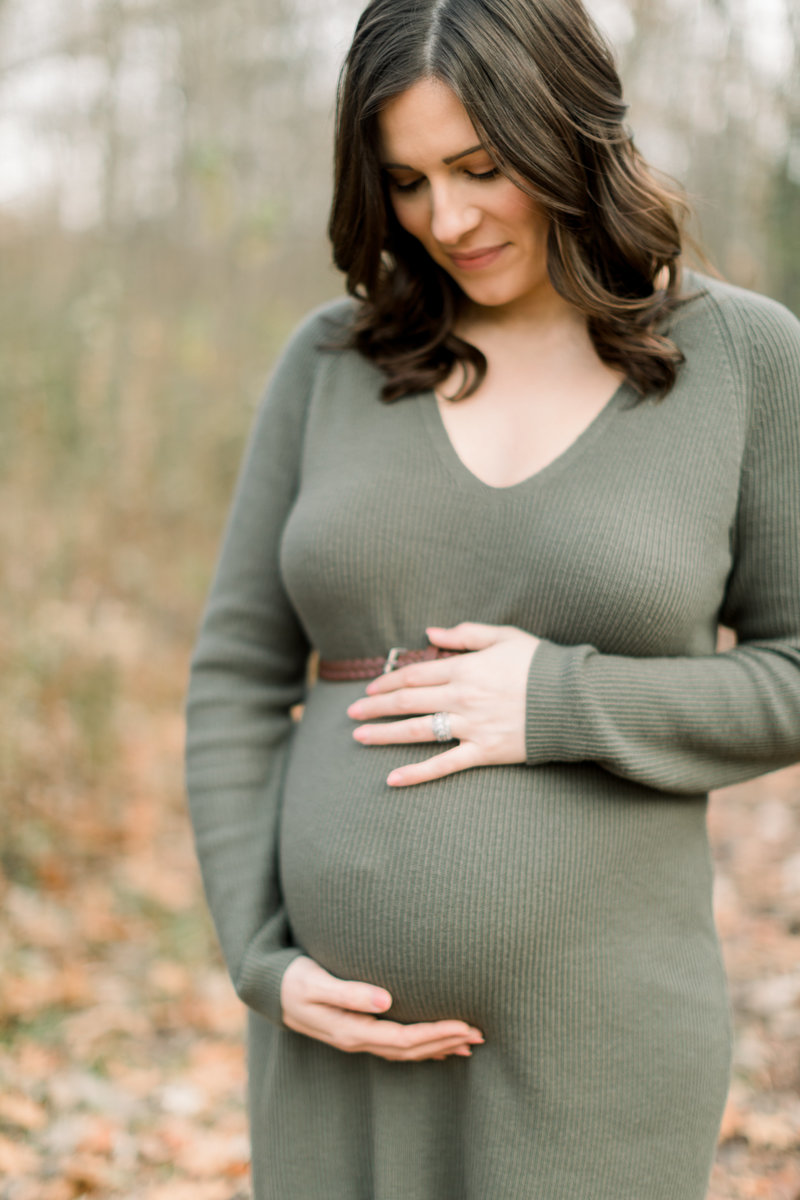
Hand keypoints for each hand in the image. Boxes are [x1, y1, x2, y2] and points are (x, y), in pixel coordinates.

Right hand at [280, 956, 483, 1060]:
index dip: (436, 1033)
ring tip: (470, 1042)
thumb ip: (349, 992)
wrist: (271, 990)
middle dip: (446, 1041)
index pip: (403, 1038)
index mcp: (351, 1030)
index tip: (464, 1024)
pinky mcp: (358, 1031)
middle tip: (480, 1033)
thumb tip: (385, 1000)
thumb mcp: (316, 982)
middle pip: (410, 1049)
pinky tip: (439, 1045)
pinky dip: (422, 1047)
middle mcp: (358, 1039)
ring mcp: (358, 1038)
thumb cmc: (294, 979)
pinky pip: (396, 1046)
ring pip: (406, 1051)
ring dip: (439, 1047)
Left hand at [347, 622, 539, 785]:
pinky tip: (392, 779)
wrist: (577, 699)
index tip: (370, 688)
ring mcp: (472, 726)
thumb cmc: (542, 664)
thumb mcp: (505, 637)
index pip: (415, 673)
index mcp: (466, 667)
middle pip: (408, 700)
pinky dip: (417, 773)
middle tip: (352, 712)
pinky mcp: (485, 751)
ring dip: (384, 733)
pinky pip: (444, 764)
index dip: (388, 681)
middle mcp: (462, 697)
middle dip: (376, 706)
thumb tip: (429, 633)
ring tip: (359, 736)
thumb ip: (466, 634)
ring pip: (417, 730)